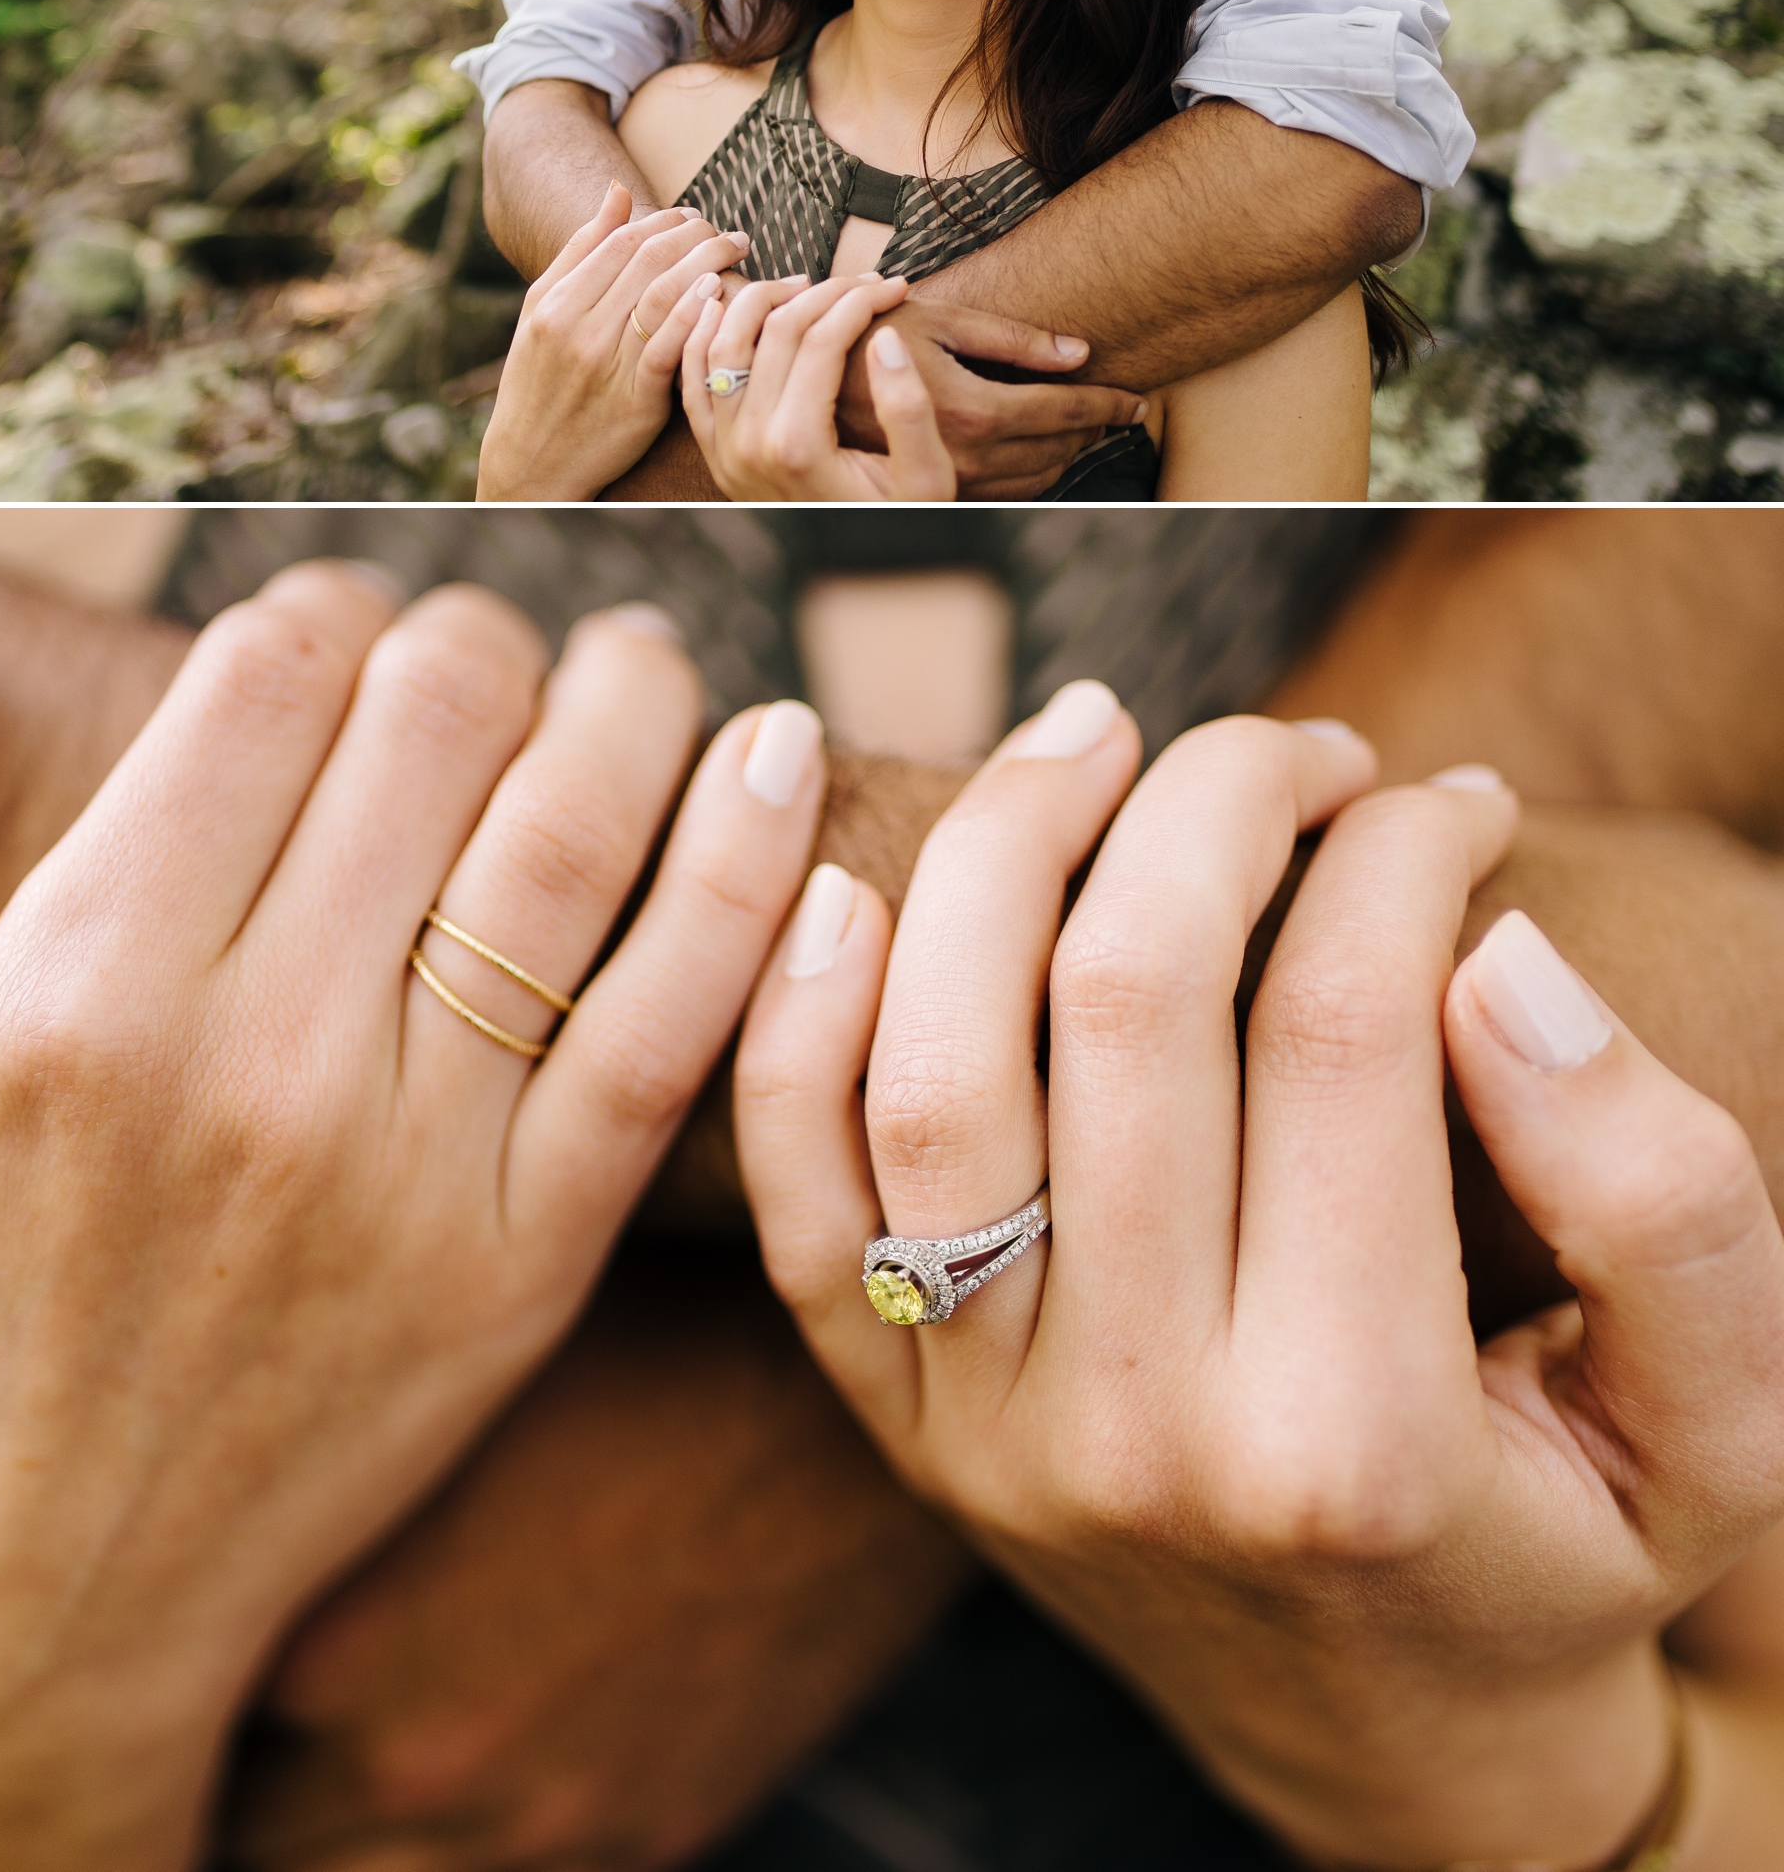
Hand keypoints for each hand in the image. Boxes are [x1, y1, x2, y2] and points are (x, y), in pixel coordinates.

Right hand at [0, 514, 826, 1871]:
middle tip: (476, 651)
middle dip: (474, 637)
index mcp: (74, 992)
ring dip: (633, 699)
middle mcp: (258, 1068)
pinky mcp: (526, 1265)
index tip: (326, 628)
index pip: (273, 672)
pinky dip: (750, 871)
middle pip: (441, 719)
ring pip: (577, 837)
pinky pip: (676, 1026)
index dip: (321, 599)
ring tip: (636, 660)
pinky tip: (779, 759)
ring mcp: (412, 1174)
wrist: (15, 1618)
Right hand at [477, 183, 749, 498]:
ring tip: (735, 251)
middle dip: (695, 235)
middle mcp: (579, 330)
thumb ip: (580, 251)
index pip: (622, 242)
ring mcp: (607, 366)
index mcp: (556, 303)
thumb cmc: (538, 381)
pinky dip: (696, 314)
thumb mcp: (541, 312)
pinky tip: (720, 292)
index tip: (693, 215)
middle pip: (648, 262)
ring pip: (664, 296)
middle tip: (726, 231)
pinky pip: (670, 348)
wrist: (531, 462)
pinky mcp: (635, 401)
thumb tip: (619, 192)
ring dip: (707, 263)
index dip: (665, 220)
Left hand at [681, 270, 956, 500]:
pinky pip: (693, 375)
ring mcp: (723, 447)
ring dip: (758, 298)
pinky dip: (705, 331)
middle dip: (823, 290)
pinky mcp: (712, 450)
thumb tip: (884, 337)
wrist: (852, 568)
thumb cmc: (898, 522)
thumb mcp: (927, 478)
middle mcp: (749, 443)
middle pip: (774, 330)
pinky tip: (729, 303)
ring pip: (722, 341)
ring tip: (803, 283)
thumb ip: (908, 409)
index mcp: (799, 446)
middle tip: (860, 280)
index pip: (822, 338)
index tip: (896, 285)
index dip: (861, 299)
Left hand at [737, 699, 1783, 1869]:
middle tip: (1295, 745)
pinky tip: (855, 881)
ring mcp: (987, 1428)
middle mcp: (1142, 1431)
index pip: (1345, 1026)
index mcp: (1355, 1435)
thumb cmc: (1563, 1546)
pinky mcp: (896, 1415)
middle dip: (1215, 802)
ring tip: (1097, 738)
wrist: (1390, 1746)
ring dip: (1003, 850)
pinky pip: (795, 1193)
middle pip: (1128, 1001)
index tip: (1455, 802)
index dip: (1404, 855)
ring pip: (933, 1066)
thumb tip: (1500, 961)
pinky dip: (794, 1020)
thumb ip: (1667, 1201)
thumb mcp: (1712, 1421)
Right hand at [829, 296, 1146, 498]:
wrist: (804, 375)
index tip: (1138, 400)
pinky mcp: (933, 489)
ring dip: (1072, 454)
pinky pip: (1005, 492)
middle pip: (1058, 448)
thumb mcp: (941, 318)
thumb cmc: (872, 330)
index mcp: (973, 408)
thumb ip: (1015, 338)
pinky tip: (1046, 453)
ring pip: (1036, 478)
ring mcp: (949, 478)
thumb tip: (1080, 352)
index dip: (1109, 404)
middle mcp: (966, 454)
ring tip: (1092, 430)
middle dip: (1097, 429)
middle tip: (1124, 411)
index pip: (1065, 411)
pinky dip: (1037, 474)